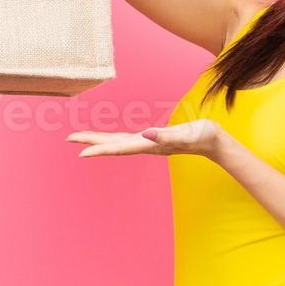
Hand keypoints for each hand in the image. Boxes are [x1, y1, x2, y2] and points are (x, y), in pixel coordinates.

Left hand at [67, 120, 224, 158]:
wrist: (215, 142)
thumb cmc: (204, 136)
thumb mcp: (188, 134)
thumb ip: (168, 135)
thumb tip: (146, 134)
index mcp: (151, 144)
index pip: (120, 148)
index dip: (100, 149)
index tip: (80, 152)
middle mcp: (146, 145)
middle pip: (113, 145)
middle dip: (91, 142)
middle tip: (68, 138)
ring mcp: (149, 143)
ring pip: (118, 142)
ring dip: (99, 140)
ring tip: (81, 138)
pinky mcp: (153, 139)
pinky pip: (127, 139)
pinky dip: (113, 139)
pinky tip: (108, 138)